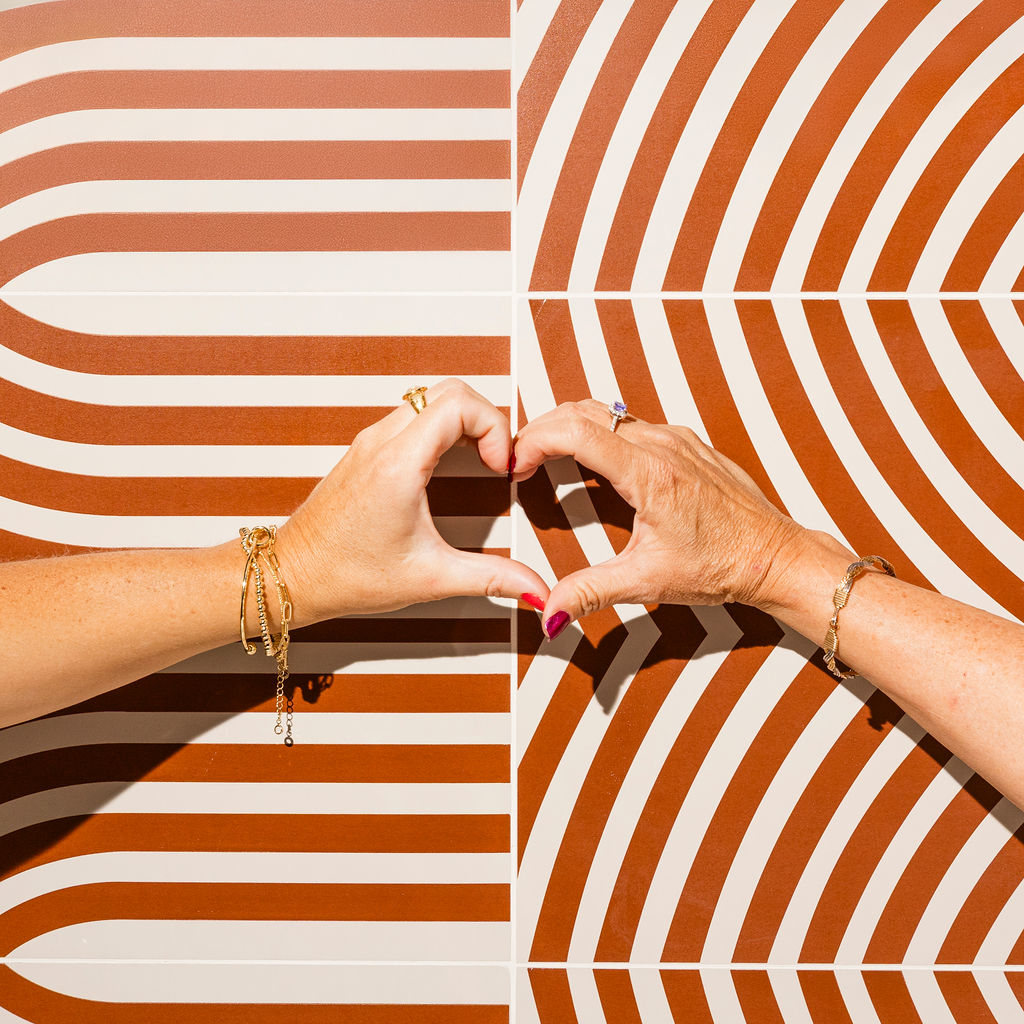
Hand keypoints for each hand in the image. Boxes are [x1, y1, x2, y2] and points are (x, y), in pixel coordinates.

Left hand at [276, 379, 548, 623]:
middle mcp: (381, 443)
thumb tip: (533, 587)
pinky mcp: (366, 450)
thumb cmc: (343, 575)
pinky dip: (441, 429)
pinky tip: (449, 467)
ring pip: (429, 398)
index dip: (495, 428)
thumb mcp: (430, 578)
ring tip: (478, 462)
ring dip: (464, 422)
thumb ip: (491, 578)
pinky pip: (412, 415)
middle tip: (496, 460)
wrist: (291, 576)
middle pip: (449, 390)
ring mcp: (370, 442)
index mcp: (397, 465)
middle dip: (486, 418)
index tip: (500, 467)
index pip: (460, 403)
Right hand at [512, 401, 807, 633]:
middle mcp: (664, 445)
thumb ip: (590, 592)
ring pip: (607, 412)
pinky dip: (597, 432)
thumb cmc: (722, 565)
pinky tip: (589, 461)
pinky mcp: (685, 443)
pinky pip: (630, 423)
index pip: (578, 431)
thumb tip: (549, 610)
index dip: (535, 440)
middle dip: (542, 429)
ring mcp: (677, 439)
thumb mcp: (648, 581)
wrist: (774, 556)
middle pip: (585, 411)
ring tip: (545, 458)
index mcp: (651, 474)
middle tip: (518, 459)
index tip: (515, 463)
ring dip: (569, 428)